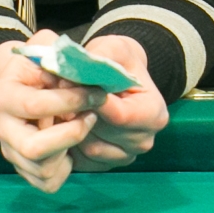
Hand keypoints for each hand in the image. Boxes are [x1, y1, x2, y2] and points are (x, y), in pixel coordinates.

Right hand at [0, 35, 102, 192]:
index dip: (71, 101)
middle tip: (91, 117)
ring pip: (43, 169)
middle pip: (33, 149)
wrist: (23, 82)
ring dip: (71, 150)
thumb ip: (61, 52)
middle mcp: (1, 128)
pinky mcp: (23, 167)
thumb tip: (83, 67)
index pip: (36, 106)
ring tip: (83, 128)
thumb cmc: (40, 63)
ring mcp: (11, 151)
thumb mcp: (47, 45)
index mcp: (3, 96)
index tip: (97, 93)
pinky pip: (48, 183)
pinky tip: (72, 147)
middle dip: (70, 135)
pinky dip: (65, 169)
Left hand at [67, 35, 169, 173]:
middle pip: (102, 133)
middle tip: (59, 95)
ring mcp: (127, 155)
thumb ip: (98, 57)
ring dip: (72, 128)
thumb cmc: (119, 61)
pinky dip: (72, 144)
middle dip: (79, 113)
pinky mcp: (109, 164)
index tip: (67, 83)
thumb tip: (69, 77)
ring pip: (90, 148)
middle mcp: (144, 139)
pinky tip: (69, 123)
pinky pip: (83, 161)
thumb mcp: (114, 48)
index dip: (89, 100)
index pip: (118, 115)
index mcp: (154, 113)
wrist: (123, 75)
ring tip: (65, 107)